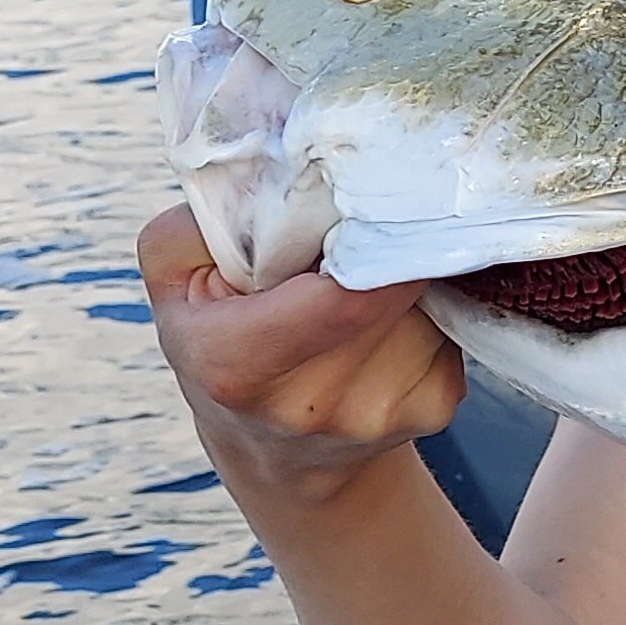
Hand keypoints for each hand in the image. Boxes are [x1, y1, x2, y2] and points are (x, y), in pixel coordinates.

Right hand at [136, 202, 464, 504]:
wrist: (278, 455)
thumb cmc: (218, 345)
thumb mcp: (177, 283)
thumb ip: (199, 221)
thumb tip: (269, 169)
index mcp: (241, 366)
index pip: (342, 293)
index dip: (370, 237)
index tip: (368, 198)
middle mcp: (316, 404)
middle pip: (391, 287)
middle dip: (386, 241)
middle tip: (363, 220)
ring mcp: (381, 414)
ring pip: (425, 300)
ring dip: (402, 273)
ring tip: (359, 280)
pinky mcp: (434, 410)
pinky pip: (448, 325)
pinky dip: (422, 308)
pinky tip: (384, 319)